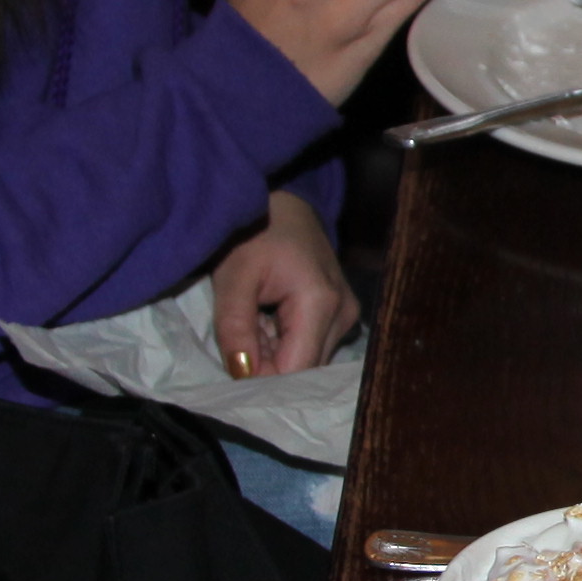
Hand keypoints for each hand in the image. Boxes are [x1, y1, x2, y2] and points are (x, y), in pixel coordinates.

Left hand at [210, 193, 357, 377]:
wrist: (283, 201)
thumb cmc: (254, 231)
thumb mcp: (234, 278)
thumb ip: (235, 329)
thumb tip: (241, 376)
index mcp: (321, 303)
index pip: (296, 369)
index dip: (263, 378)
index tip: (234, 365)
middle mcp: (344, 314)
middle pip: (305, 367)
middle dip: (268, 364)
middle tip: (241, 334)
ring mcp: (347, 314)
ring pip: (308, 359)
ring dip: (276, 353)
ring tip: (256, 319)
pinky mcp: (343, 313)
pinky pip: (312, 345)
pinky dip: (286, 341)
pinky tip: (270, 317)